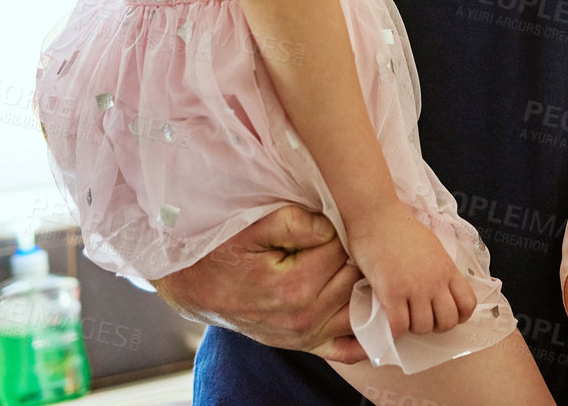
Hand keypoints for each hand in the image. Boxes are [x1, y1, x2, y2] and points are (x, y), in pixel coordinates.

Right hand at [153, 205, 364, 362]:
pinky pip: (348, 349)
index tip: (332, 218)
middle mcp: (304, 317)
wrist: (197, 288)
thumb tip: (330, 226)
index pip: (341, 250)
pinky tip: (369, 310)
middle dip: (354, 254)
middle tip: (347, 236)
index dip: (339, 229)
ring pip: (360, 308)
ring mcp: (307, 336)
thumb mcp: (253, 228)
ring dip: (364, 286)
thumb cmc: (224, 254)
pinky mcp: (306, 346)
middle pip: (354, 276)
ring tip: (359, 263)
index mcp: (294, 286)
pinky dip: (365, 333)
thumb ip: (295, 222)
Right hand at [346, 202, 477, 336]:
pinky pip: (399, 326)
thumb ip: (439, 268)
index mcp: (447, 268)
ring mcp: (414, 288)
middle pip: (448, 321)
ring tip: (403, 316)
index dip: (459, 316)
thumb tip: (440, 287)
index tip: (444, 313)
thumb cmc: (400, 228)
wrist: (376, 216)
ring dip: (413, 327)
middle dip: (435, 326)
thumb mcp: (432, 246)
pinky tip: (389, 319)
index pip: (468, 304)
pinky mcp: (391, 292)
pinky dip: (395, 330)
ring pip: (423, 327)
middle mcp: (435, 281)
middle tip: (421, 318)